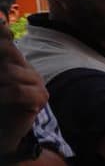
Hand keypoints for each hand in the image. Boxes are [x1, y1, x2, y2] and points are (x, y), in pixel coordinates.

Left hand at [0, 24, 48, 150]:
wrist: (3, 133)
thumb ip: (0, 62)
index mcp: (12, 61)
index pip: (5, 36)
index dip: (0, 32)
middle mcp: (26, 68)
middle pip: (8, 49)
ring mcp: (36, 82)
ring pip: (10, 72)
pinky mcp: (40, 98)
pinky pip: (19, 90)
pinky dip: (4, 95)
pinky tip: (0, 100)